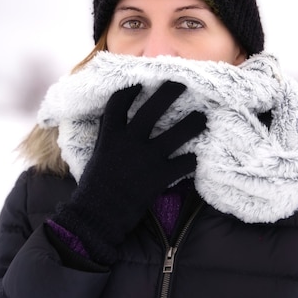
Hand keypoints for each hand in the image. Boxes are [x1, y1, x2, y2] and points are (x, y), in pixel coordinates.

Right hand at [51, 81, 205, 264]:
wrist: (98, 215)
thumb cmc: (95, 188)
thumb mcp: (98, 155)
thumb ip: (109, 138)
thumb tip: (119, 125)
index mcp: (110, 135)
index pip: (119, 103)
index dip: (130, 90)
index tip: (140, 82)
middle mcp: (129, 141)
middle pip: (152, 109)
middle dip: (168, 93)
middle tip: (181, 83)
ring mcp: (146, 158)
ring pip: (177, 134)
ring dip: (192, 124)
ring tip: (202, 117)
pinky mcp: (159, 177)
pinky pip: (184, 164)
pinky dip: (191, 160)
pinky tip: (195, 158)